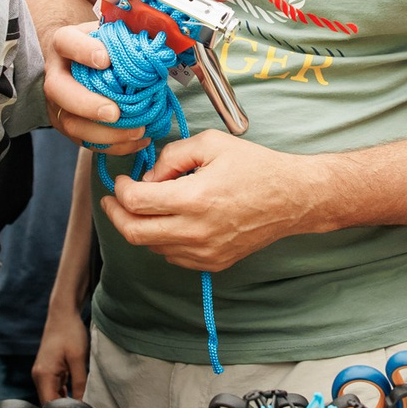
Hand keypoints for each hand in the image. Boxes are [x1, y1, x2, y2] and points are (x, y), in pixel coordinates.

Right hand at [33, 300, 89, 404]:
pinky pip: (54, 389)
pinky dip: (63, 397)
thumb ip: (79, 385)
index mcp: (43, 375)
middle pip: (49, 404)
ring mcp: (42, 373)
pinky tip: (75, 403)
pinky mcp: (47, 370)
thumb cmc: (70, 333)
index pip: (49, 406)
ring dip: (63, 407)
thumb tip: (82, 406)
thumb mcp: (79, 360)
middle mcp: (39, 376)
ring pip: (51, 397)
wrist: (63, 314)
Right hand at [41, 23, 150, 153]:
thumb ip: (128, 36)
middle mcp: (56, 74)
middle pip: (60, 91)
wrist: (79, 60)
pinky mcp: (69, 126)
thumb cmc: (100, 44)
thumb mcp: (110, 32)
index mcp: (64, 43)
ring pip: (71, 124)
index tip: (105, 59)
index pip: (67, 43)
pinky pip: (87, 142)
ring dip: (105, 133)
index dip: (83, 51)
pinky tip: (138, 141)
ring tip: (136, 131)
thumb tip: (160, 49)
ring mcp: (58, 104)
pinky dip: (115, 146)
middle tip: (114, 112)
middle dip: (87, 104)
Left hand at [99, 130, 317, 271]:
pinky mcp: (213, 263)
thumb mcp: (211, 144)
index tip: (121, 181)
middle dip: (116, 215)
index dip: (120, 190)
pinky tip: (172, 221)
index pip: (136, 202)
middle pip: (135, 233)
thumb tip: (148, 178)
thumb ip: (171, 156)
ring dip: (142, 226)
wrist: (293, 198)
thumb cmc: (256, 167)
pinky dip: (163, 240)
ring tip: (152, 206)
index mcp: (195, 199)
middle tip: (113, 201)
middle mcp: (197, 231)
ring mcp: (205, 252)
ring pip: (151, 247)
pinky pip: (172, 256)